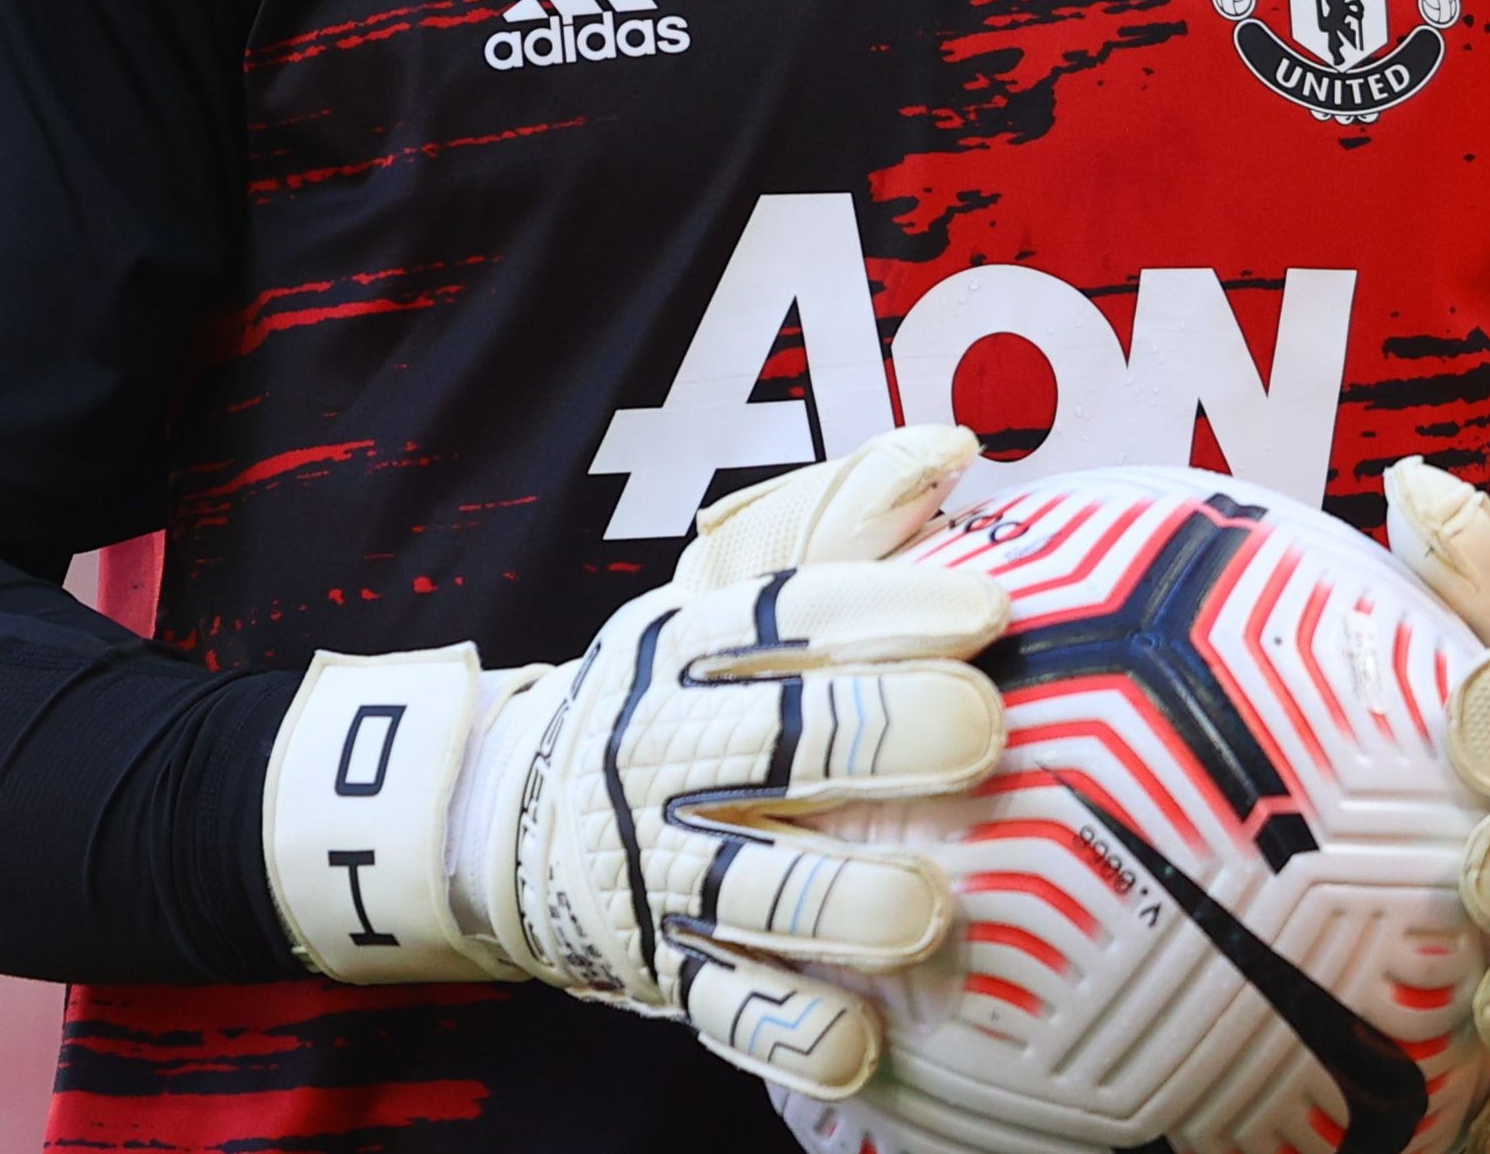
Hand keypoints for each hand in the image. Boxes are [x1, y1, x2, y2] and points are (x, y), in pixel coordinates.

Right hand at [265, 426, 1007, 1100]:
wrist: (500, 814)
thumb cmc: (676, 685)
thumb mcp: (733, 585)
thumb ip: (844, 515)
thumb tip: (954, 445)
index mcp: (694, 645)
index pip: (788, 613)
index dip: (888, 607)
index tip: (989, 609)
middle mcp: (670, 752)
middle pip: (777, 740)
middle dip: (879, 736)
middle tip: (981, 730)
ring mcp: (663, 869)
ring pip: (755, 889)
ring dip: (841, 902)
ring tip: (927, 906)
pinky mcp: (665, 971)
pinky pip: (729, 1012)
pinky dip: (791, 1032)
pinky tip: (859, 1042)